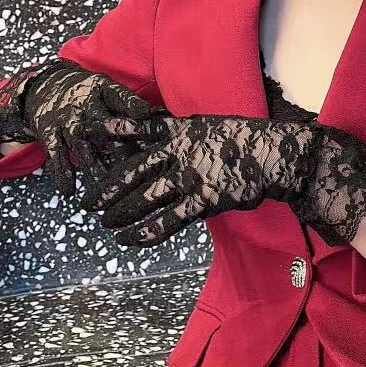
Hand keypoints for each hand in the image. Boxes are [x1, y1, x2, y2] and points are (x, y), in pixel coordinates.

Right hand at [0, 59, 163, 198]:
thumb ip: (133, 106)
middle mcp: (85, 104)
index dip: (135, 108)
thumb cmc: (88, 94)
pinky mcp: (49, 133)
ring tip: (108, 192)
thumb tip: (168, 122)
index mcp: (103, 90)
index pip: (121, 98)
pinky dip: (61, 173)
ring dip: (95, 169)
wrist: (44, 85)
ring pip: (83, 146)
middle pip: (106, 128)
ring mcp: (66, 120)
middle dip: (122, 150)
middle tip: (140, 171)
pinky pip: (56, 155)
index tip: (151, 120)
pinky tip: (68, 191)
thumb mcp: (108, 90)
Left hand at [88, 109, 365, 249]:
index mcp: (178, 131)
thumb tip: (155, 135)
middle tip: (88, 203)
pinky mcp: (203, 201)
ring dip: (122, 214)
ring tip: (107, 225)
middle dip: (107, 189)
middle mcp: (179, 152)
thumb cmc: (241, 140)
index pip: (137, 131)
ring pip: (145, 199)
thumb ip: (179, 133)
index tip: (88, 140)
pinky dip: (146, 233)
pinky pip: (168, 221)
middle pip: (132, 172)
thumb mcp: (206, 125)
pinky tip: (131, 241)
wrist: (277, 156)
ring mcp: (190, 177)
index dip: (112, 136)